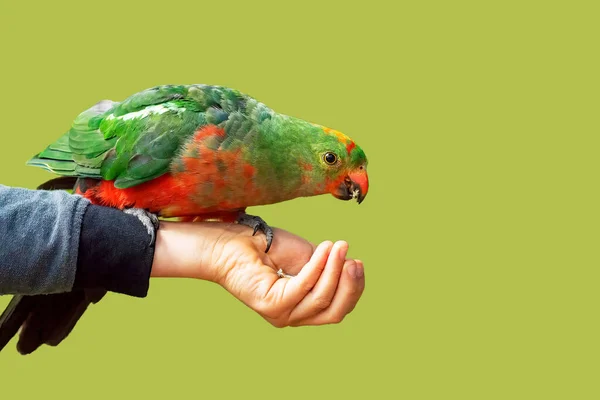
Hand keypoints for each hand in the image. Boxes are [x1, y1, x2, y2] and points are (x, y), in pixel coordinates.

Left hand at [151, 221, 365, 326]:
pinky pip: (303, 287)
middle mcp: (292, 317)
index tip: (358, 262)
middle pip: (334, 312)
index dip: (353, 289)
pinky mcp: (270, 305)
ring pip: (321, 299)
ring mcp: (280, 315)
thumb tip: (351, 269)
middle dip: (350, 286)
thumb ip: (328, 269)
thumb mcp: (308, 258)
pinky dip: (318, 267)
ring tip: (338, 246)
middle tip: (354, 259)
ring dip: (335, 270)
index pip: (338, 310)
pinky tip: (325, 249)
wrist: (234, 241)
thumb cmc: (268, 247)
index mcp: (303, 309)